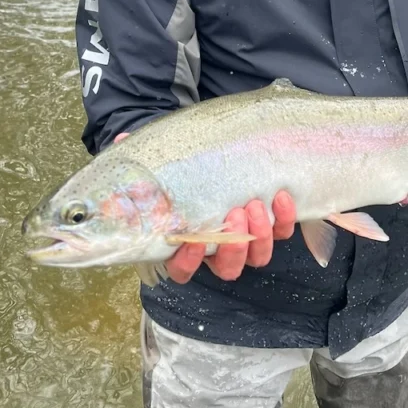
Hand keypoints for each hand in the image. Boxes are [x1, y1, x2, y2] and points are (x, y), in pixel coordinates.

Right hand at [113, 134, 297, 283]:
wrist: (217, 150)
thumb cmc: (184, 162)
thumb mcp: (161, 158)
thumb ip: (142, 155)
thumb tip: (122, 140)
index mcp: (185, 240)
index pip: (182, 268)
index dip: (189, 261)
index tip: (193, 240)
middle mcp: (217, 246)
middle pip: (227, 267)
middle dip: (234, 246)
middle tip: (235, 214)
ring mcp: (247, 236)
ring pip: (257, 256)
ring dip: (259, 234)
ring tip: (255, 203)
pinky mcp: (273, 223)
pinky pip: (284, 232)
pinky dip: (286, 218)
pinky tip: (281, 196)